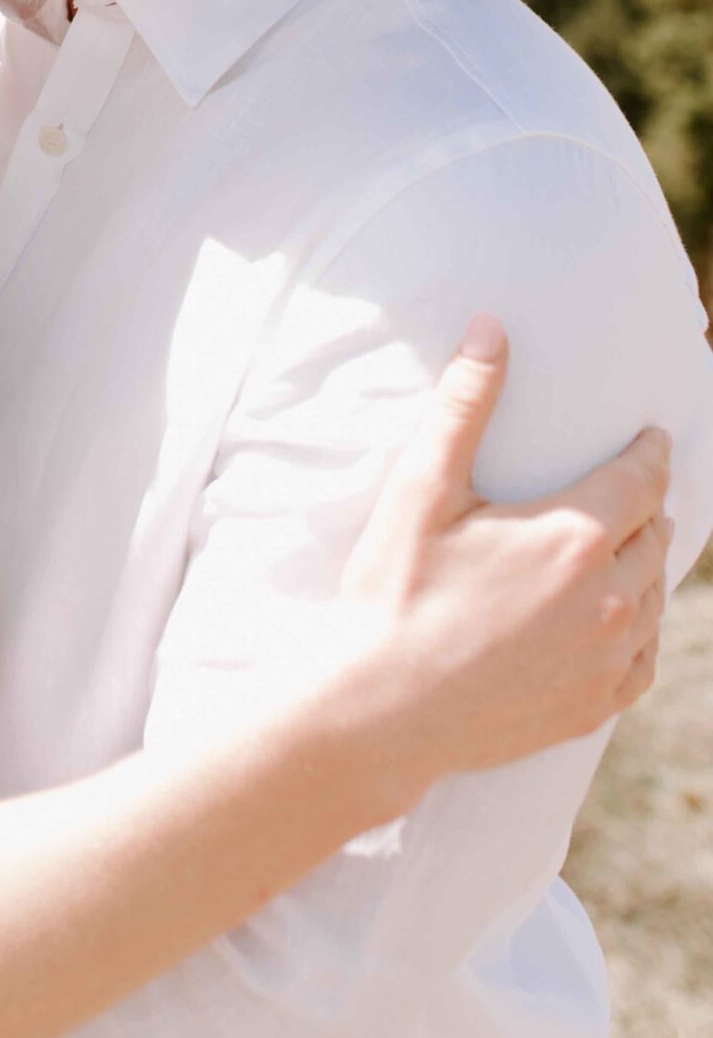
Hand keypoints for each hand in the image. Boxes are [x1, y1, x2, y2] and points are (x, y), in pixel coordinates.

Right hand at [344, 313, 670, 801]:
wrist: (383, 709)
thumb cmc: (396, 591)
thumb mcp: (423, 486)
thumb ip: (466, 404)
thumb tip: (492, 328)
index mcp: (573, 536)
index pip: (641, 480)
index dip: (651, 452)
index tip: (654, 436)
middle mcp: (607, 599)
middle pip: (655, 536)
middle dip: (650, 505)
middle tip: (639, 489)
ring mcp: (605, 660)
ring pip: (654, 598)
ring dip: (648, 565)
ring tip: (632, 546)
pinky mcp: (592, 707)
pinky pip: (643, 660)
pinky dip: (642, 630)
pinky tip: (623, 621)